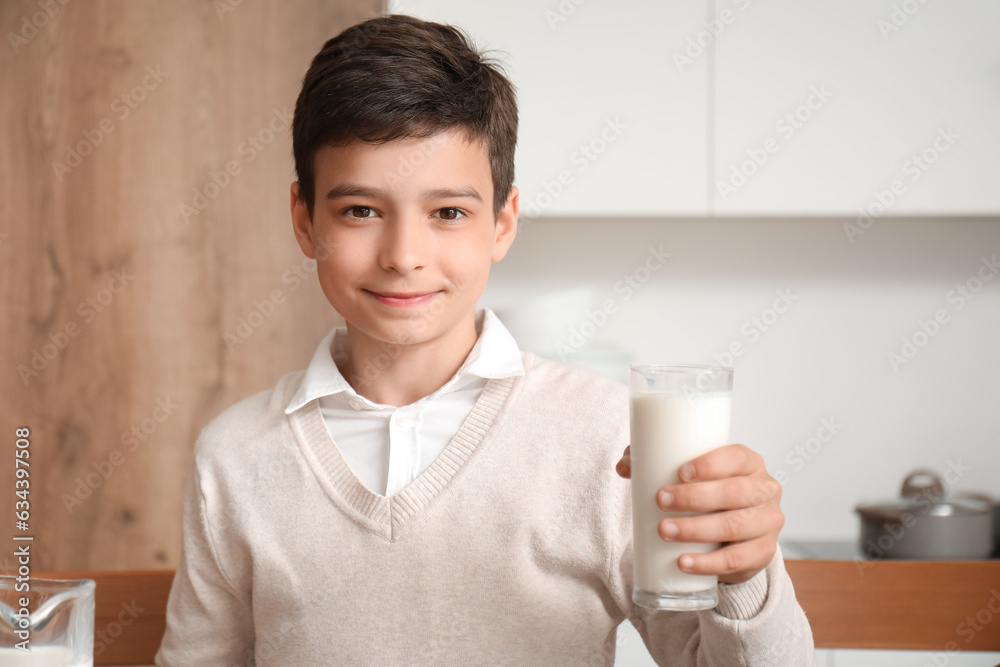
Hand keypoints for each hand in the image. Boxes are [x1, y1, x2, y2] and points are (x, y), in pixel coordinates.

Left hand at [615, 443, 782, 583]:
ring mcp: (768, 523)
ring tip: (664, 530)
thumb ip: (655, 463)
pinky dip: (707, 563)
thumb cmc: (708, 495)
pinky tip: (684, 562)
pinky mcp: (762, 553)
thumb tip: (625, 466)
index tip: (679, 472)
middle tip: (661, 501)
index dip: (710, 464)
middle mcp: (765, 490)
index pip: (737, 457)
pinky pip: (736, 560)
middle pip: (734, 492)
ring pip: (734, 526)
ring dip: (696, 529)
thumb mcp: (690, 476)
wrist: (732, 535)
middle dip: (694, 498)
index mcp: (750, 463)